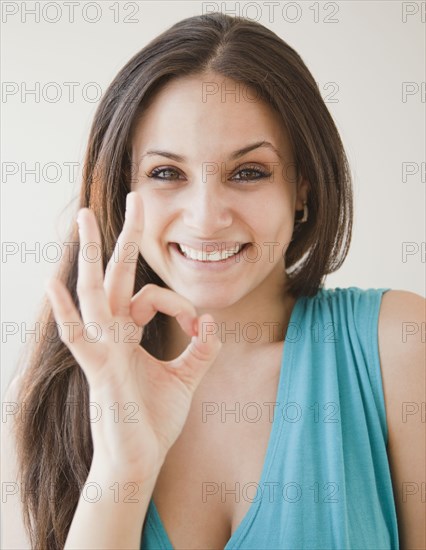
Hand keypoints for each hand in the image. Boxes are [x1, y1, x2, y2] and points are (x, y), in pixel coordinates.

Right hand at [45, 192, 221, 481]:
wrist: (138, 462)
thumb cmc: (154, 421)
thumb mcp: (186, 379)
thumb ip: (201, 350)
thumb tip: (213, 322)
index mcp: (128, 333)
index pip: (151, 296)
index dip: (179, 302)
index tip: (199, 324)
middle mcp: (111, 334)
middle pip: (116, 276)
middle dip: (125, 237)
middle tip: (135, 199)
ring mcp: (102, 350)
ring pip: (93, 294)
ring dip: (91, 256)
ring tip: (86, 218)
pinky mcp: (100, 371)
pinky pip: (78, 337)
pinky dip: (65, 312)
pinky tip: (53, 282)